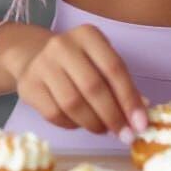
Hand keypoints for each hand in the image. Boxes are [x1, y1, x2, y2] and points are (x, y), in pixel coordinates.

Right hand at [4, 23, 149, 139]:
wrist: (34, 57)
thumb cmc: (78, 63)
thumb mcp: (100, 62)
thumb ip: (120, 84)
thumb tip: (142, 112)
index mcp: (88, 35)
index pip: (114, 68)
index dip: (129, 98)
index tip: (141, 124)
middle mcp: (63, 45)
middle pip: (93, 87)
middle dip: (113, 116)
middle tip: (125, 135)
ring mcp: (42, 64)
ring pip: (73, 104)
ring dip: (93, 123)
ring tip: (103, 129)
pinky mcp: (28, 86)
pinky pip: (55, 114)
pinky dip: (72, 125)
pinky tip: (80, 124)